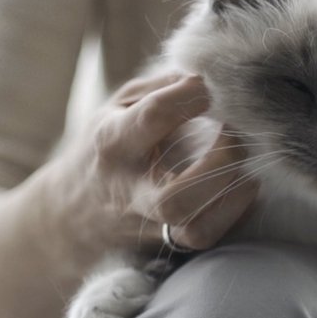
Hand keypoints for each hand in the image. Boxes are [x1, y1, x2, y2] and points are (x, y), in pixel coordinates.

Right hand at [48, 72, 258, 254]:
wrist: (71, 211)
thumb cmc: (105, 145)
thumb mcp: (119, 105)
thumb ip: (162, 87)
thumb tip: (209, 75)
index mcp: (113, 141)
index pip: (156, 116)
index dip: (194, 94)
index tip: (212, 84)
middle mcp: (130, 188)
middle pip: (177, 194)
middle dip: (221, 161)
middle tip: (235, 133)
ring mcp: (149, 222)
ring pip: (195, 228)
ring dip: (232, 195)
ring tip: (245, 167)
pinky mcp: (167, 242)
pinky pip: (206, 236)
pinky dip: (234, 213)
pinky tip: (241, 187)